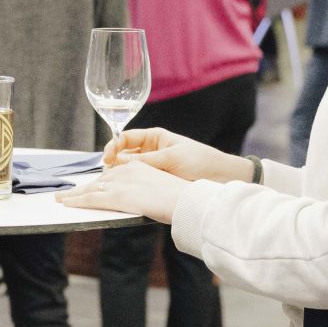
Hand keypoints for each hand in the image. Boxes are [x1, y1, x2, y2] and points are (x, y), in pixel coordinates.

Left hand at [56, 158, 187, 223]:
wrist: (184, 200)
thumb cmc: (179, 197)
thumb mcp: (162, 187)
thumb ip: (149, 190)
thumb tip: (145, 198)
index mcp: (137, 166)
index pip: (111, 174)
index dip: (98, 182)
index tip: (89, 186)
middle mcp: (125, 171)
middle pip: (98, 181)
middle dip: (81, 188)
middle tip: (66, 193)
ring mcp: (120, 183)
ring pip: (90, 189)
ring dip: (74, 195)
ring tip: (60, 199)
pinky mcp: (116, 196)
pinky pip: (91, 199)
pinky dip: (77, 201)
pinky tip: (66, 203)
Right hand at [103, 127, 251, 183]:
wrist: (220, 177)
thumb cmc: (200, 160)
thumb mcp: (171, 157)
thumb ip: (145, 160)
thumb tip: (119, 162)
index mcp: (154, 138)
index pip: (125, 138)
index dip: (113, 146)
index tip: (107, 157)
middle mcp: (150, 151)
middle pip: (123, 154)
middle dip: (113, 161)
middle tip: (106, 172)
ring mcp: (152, 167)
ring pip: (128, 169)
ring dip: (118, 174)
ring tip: (111, 181)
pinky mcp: (156, 181)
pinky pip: (138, 181)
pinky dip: (129, 184)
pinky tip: (123, 189)